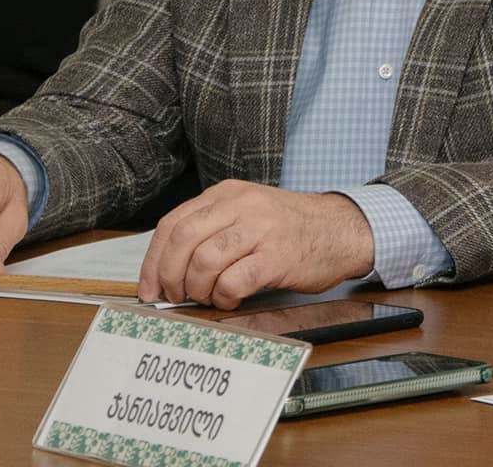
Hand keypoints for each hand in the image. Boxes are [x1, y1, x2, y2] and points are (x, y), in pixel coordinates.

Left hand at [138, 180, 373, 307]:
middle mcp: (242, 206)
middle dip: (170, 276)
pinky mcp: (276, 257)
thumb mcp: (249, 212)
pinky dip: (224, 297)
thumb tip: (168, 267)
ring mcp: (261, 230)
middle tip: (176, 297)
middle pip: (183, 241)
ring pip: (204, 262)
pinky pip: (233, 281)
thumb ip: (213, 228)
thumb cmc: (291, 228)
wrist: (342, 229)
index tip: (150, 287)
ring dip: (198, 290)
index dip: (153, 260)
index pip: (173, 223)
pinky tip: (232, 299)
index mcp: (228, 193)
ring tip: (210, 297)